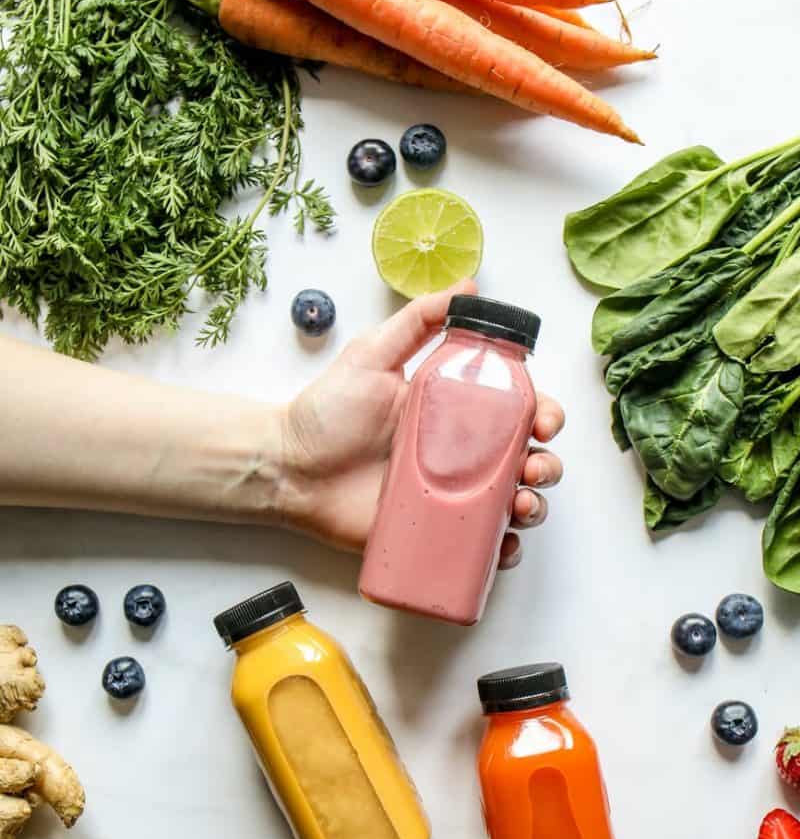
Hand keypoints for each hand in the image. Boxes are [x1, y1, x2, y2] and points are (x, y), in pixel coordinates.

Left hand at [281, 281, 563, 567]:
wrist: (287, 469)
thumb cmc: (326, 414)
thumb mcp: (371, 356)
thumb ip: (417, 322)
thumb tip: (469, 287)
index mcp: (456, 412)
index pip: (518, 412)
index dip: (544, 415)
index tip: (544, 420)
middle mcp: (460, 456)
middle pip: (526, 461)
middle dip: (546, 466)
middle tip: (532, 468)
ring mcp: (449, 498)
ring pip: (512, 506)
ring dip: (533, 507)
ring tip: (520, 507)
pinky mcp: (432, 534)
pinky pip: (479, 547)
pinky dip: (502, 551)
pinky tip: (503, 547)